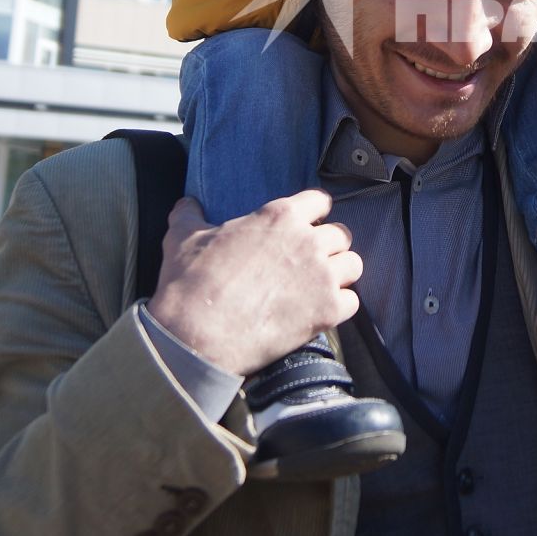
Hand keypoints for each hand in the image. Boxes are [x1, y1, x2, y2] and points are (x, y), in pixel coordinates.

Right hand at [145, 193, 360, 376]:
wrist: (195, 335)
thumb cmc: (190, 282)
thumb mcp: (182, 238)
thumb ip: (189, 214)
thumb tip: (186, 203)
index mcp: (280, 216)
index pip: (320, 201)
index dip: (314, 213)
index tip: (307, 225)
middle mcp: (308, 241)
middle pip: (341, 234)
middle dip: (329, 247)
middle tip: (310, 263)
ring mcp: (322, 276)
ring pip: (353, 265)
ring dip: (339, 275)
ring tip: (320, 287)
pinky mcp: (327, 311)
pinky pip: (353, 302)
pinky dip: (340, 307)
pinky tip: (320, 312)